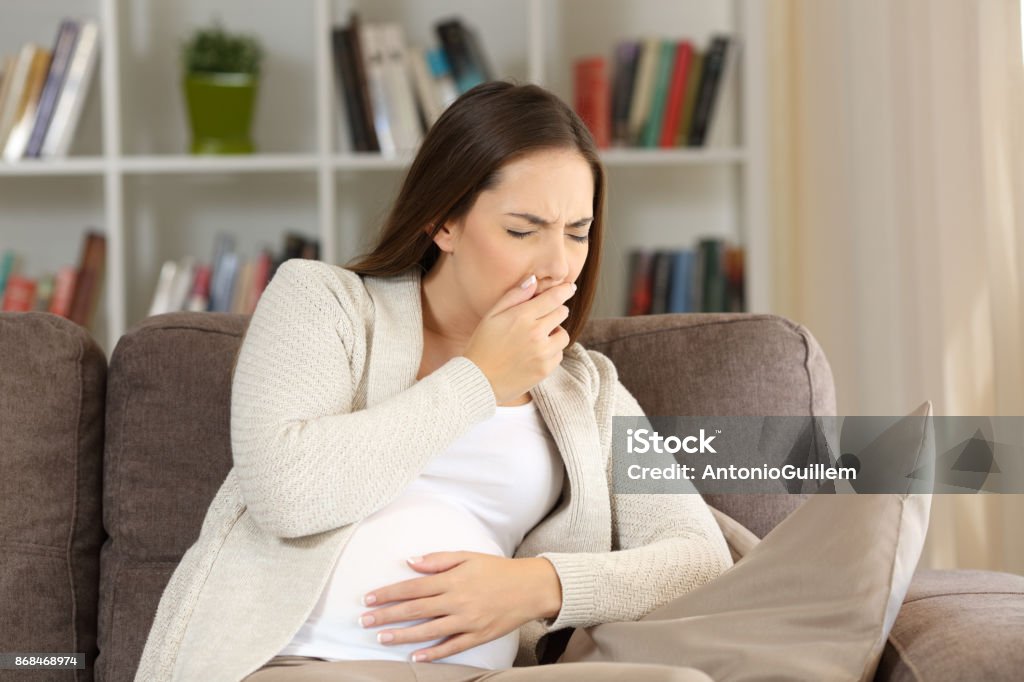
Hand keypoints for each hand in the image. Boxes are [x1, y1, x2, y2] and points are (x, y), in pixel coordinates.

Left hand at [358, 551, 562, 661]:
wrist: (530, 588)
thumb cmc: (497, 569)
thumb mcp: (468, 556)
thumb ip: (438, 560)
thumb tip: (411, 562)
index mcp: (452, 579)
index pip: (413, 587)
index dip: (389, 593)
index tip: (369, 597)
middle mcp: (457, 601)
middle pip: (415, 609)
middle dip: (387, 615)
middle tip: (364, 620)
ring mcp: (467, 621)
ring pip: (428, 630)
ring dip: (402, 635)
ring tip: (381, 637)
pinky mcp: (477, 636)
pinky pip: (451, 647)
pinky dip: (433, 653)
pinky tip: (415, 657)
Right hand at [463, 275, 576, 404]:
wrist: (478, 381)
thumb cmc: (481, 345)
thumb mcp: (492, 315)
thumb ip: (514, 296)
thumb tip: (534, 281)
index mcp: (522, 316)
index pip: (554, 297)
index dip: (564, 290)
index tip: (569, 288)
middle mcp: (535, 333)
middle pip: (562, 313)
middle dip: (555, 311)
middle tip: (542, 317)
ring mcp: (542, 352)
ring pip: (563, 335)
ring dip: (554, 333)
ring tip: (538, 338)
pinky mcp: (545, 369)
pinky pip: (559, 354)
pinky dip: (551, 352)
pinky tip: (535, 353)